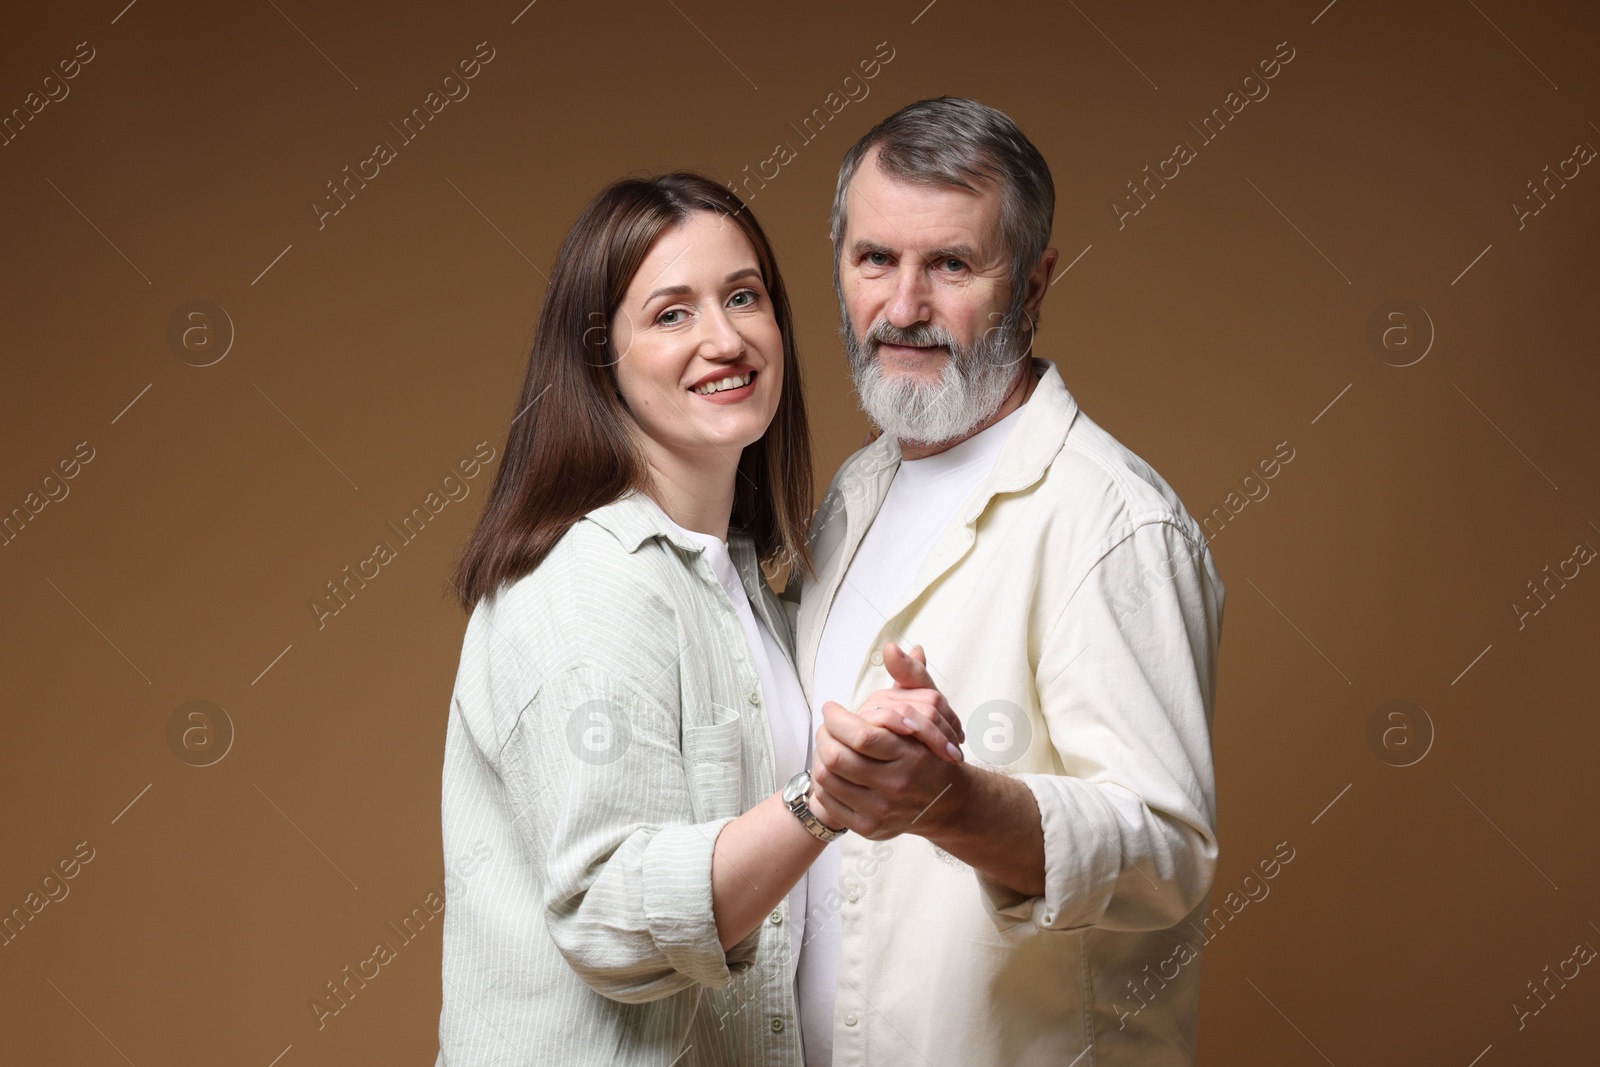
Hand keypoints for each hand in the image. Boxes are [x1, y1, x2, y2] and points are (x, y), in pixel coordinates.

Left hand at [807, 642, 964, 838]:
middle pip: (838, 758)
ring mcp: (882, 809)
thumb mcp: (929, 709)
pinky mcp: (870, 827)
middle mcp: (896, 785)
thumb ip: (911, 677)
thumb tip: (895, 646)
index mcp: (910, 755)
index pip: (860, 735)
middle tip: (825, 725)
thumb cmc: (932, 751)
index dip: (836, 718)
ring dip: (819, 757)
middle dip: (823, 736)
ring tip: (826, 744)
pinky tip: (830, 770)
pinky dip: (823, 783)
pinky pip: (831, 802)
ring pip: (829, 779)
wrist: (947, 803)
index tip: (831, 708)